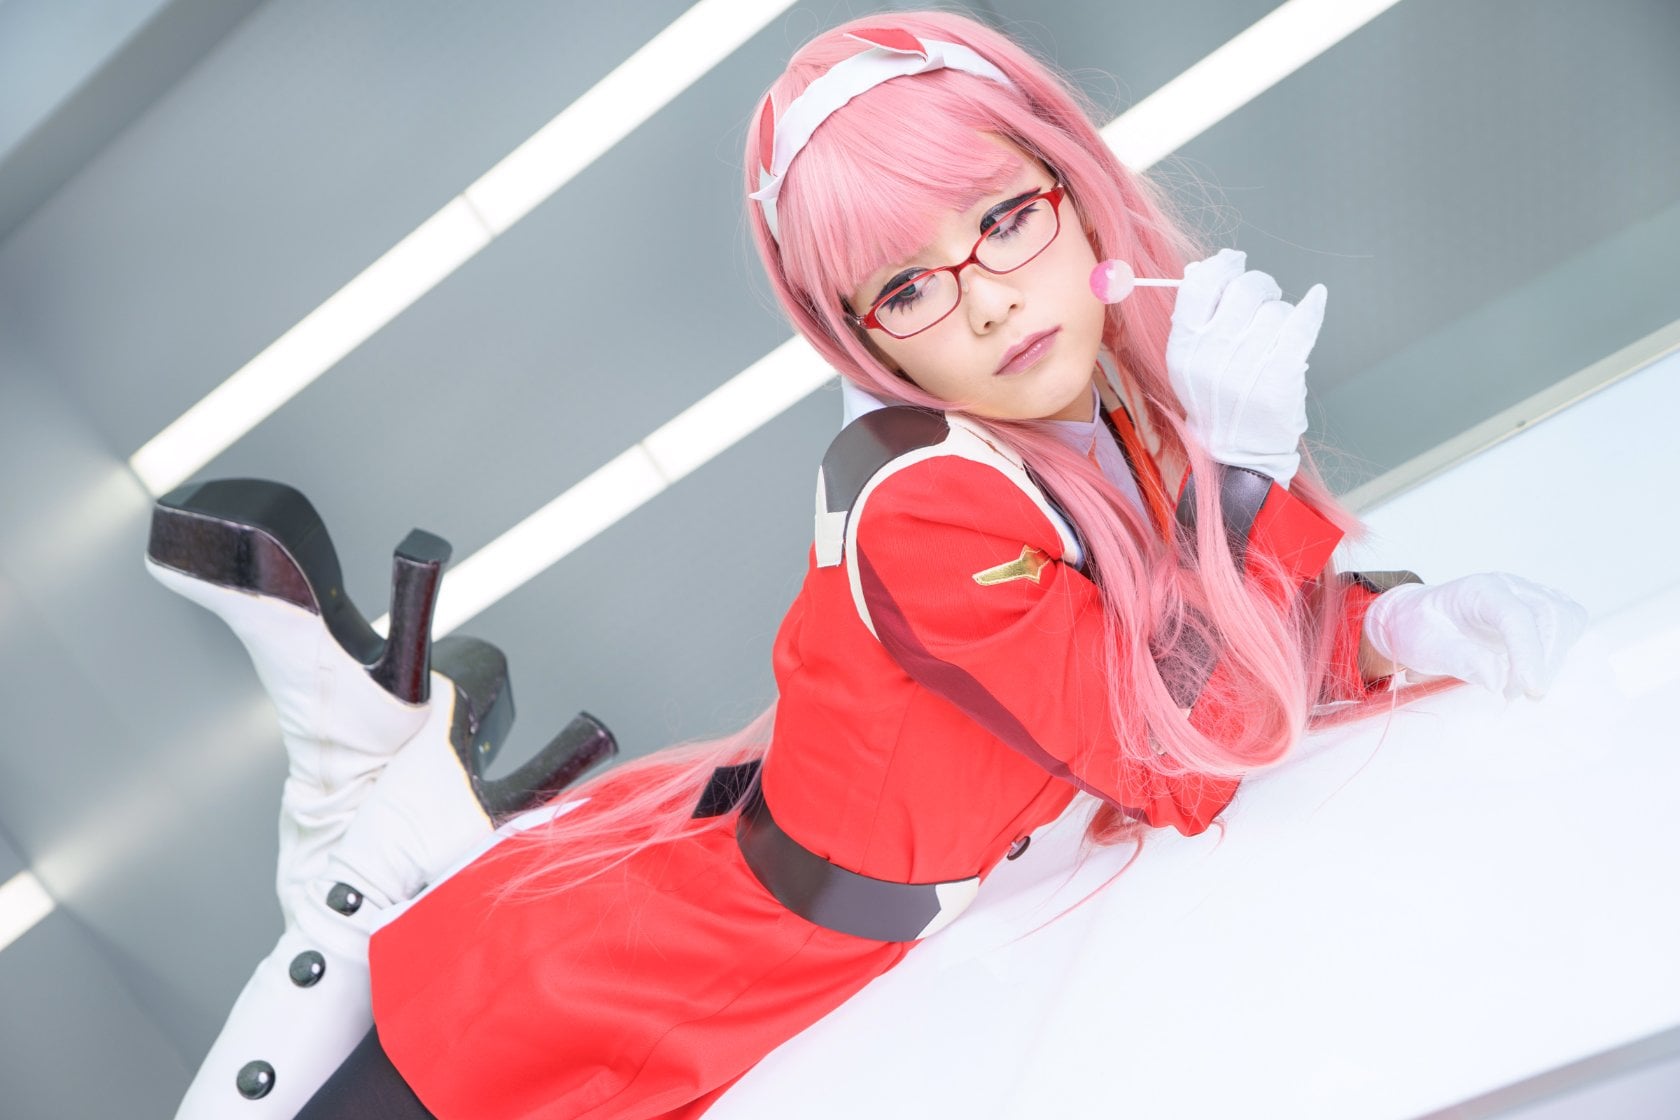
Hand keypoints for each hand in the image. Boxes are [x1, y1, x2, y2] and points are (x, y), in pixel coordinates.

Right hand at [1165, 248, 1325, 487]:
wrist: (1237, 452)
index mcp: (1184, 348)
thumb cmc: (1215, 400)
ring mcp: (1247, 367)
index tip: (1234, 262)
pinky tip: (1317, 298)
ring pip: (1276, 309)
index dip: (1221, 266)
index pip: (1201, 286)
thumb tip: (1207, 265)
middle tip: (1264, 296)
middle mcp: (1212, 356)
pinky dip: (1312, 307)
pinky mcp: (1281, 377)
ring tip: (1274, 335)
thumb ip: (1195, 316)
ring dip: (1280, 313)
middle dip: (1260, 285)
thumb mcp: (1190, 362)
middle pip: (1245, 289)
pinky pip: (1302, 324)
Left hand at [1362, 573, 1589, 698]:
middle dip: (1544, 660)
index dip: (1528, 652)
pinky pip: (1567, 626)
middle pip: (1551, 615)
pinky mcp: (1539, 612)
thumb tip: (1498, 679)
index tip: (1530, 688)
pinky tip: (1533, 673)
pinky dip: (1558, 652)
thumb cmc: (1419, 628)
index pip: (1515, 616)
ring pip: (1566, 619)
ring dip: (1554, 658)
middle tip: (1516, 694)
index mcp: (1479, 590)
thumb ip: (1459, 659)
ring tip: (1520, 688)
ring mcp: (1528, 596)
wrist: (1417, 618)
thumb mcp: (1424, 645)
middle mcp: (1510, 587)